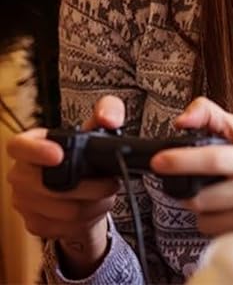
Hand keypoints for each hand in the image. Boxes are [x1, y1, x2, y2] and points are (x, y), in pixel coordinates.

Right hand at [6, 95, 123, 277]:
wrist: (88, 189)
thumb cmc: (88, 154)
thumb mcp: (100, 126)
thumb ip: (109, 111)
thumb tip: (108, 118)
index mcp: (31, 145)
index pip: (18, 146)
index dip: (35, 151)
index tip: (59, 154)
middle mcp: (22, 174)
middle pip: (45, 186)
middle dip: (86, 186)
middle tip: (108, 182)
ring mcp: (25, 202)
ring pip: (62, 209)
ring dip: (93, 203)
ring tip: (105, 192)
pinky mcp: (35, 224)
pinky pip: (64, 226)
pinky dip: (87, 218)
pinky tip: (94, 206)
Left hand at [153, 97, 232, 236]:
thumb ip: (210, 115)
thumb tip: (182, 121)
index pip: (215, 159)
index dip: (184, 160)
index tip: (159, 160)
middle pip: (201, 196)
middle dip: (184, 189)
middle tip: (178, 179)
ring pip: (203, 216)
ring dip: (196, 205)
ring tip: (208, 191)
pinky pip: (210, 231)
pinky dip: (207, 220)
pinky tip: (218, 209)